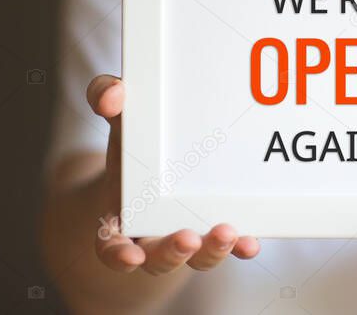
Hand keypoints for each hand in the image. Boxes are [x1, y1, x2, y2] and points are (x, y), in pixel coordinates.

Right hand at [86, 74, 260, 274]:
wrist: (161, 155)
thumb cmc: (135, 140)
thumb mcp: (120, 117)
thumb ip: (105, 98)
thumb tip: (110, 96)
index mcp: (119, 215)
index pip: (110, 246)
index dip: (118, 256)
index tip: (131, 257)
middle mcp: (151, 235)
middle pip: (159, 260)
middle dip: (173, 253)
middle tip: (188, 238)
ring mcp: (187, 237)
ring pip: (197, 259)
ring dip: (212, 252)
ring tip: (227, 233)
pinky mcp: (216, 231)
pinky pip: (229, 248)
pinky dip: (240, 248)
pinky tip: (251, 242)